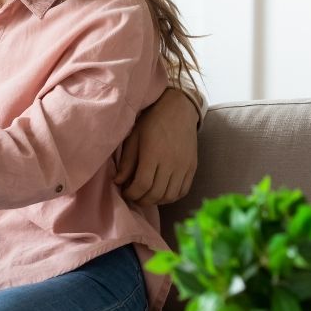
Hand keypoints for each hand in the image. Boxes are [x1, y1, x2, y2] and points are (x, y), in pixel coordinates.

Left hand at [114, 87, 198, 204]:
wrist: (179, 110)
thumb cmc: (152, 121)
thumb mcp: (134, 138)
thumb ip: (127, 162)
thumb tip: (118, 181)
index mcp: (153, 155)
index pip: (142, 185)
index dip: (131, 193)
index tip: (125, 192)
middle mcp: (171, 163)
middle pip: (156, 194)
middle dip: (141, 200)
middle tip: (133, 196)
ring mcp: (184, 167)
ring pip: (170, 196)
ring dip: (156, 201)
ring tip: (146, 195)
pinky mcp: (192, 167)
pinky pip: (183, 191)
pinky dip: (171, 197)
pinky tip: (162, 192)